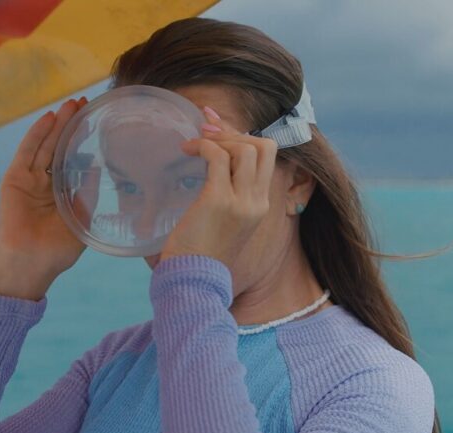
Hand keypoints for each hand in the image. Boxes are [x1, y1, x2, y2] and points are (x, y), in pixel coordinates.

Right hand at [0, 97, 99, 299]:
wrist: (30, 266)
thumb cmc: (56, 251)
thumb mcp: (80, 219)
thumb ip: (87, 193)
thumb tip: (98, 168)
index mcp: (59, 193)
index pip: (71, 159)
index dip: (81, 140)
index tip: (95, 121)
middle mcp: (43, 183)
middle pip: (57, 147)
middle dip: (70, 125)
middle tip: (83, 102)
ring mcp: (28, 180)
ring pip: (44, 145)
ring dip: (56, 124)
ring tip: (70, 104)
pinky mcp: (14, 180)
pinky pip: (27, 152)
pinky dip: (37, 134)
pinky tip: (49, 118)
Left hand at [158, 107, 277, 269]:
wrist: (193, 283)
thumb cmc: (200, 257)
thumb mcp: (222, 225)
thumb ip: (224, 199)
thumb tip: (210, 168)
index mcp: (260, 206)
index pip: (266, 158)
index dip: (243, 136)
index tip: (217, 128)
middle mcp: (256, 201)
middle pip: (264, 147)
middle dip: (234, 132)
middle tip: (205, 133)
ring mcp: (241, 201)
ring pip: (245, 147)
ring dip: (218, 138)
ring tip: (193, 145)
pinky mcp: (219, 200)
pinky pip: (217, 157)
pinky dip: (202, 146)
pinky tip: (186, 151)